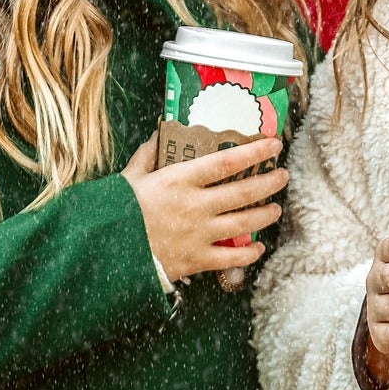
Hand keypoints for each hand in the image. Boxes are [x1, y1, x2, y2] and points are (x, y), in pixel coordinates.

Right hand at [122, 132, 287, 281]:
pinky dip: (248, 253)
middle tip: (283, 176)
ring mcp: (198, 234)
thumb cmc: (116, 211)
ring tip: (276, 209)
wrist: (105, 252)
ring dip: (264, 216)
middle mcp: (195, 205)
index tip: (273, 145)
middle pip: (243, 192)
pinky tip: (258, 248)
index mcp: (179, 180)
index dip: (254, 152)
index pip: (226, 162)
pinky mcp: (196, 259)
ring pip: (243, 223)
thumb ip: (148, 154)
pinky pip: (231, 257)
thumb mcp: (129, 176)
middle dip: (268, 183)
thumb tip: (160, 130)